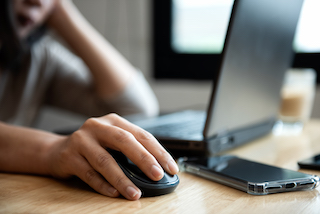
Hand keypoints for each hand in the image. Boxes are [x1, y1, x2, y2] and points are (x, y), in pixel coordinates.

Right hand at [47, 113, 178, 199]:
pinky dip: (103, 185)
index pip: (141, 135)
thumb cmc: (92, 147)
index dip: (158, 151)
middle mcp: (98, 126)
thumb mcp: (112, 141)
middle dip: (144, 159)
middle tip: (157, 175)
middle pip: (125, 141)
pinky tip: (114, 193)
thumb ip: (131, 150)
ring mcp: (82, 140)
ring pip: (105, 161)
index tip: (170, 167)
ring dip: (122, 179)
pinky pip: (89, 173)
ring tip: (135, 193)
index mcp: (114, 122)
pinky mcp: (69, 156)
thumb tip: (157, 169)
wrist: (57, 150)